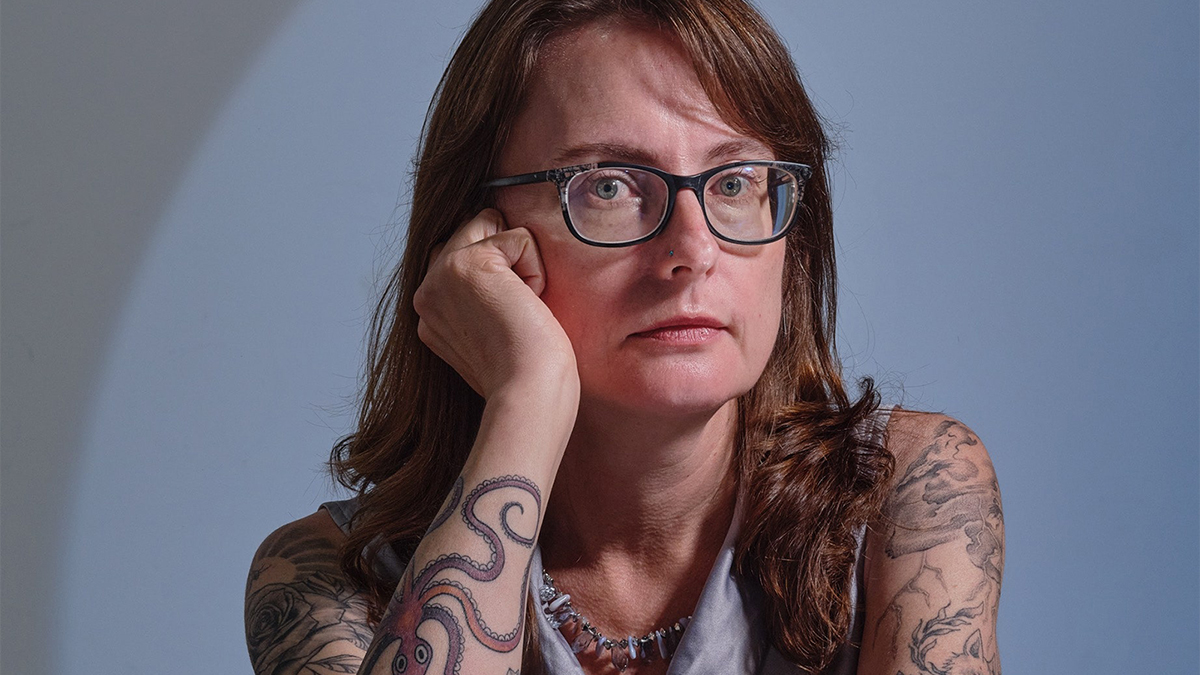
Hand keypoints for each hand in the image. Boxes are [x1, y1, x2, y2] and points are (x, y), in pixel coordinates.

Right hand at [413, 209, 578, 400]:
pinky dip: (537, 270)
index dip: (496, 271)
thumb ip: (480, 299)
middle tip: (516, 312)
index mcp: (429, 312)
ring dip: (522, 264)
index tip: (507, 317)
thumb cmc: (525, 374)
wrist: (528, 393)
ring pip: (491, 225)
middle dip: (506, 258)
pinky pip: (519, 237)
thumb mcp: (489, 333)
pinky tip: (528, 306)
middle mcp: (427, 292)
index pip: (457, 256)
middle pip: (470, 231)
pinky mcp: (467, 264)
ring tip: (521, 308)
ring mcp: (442, 275)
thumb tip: (506, 264)